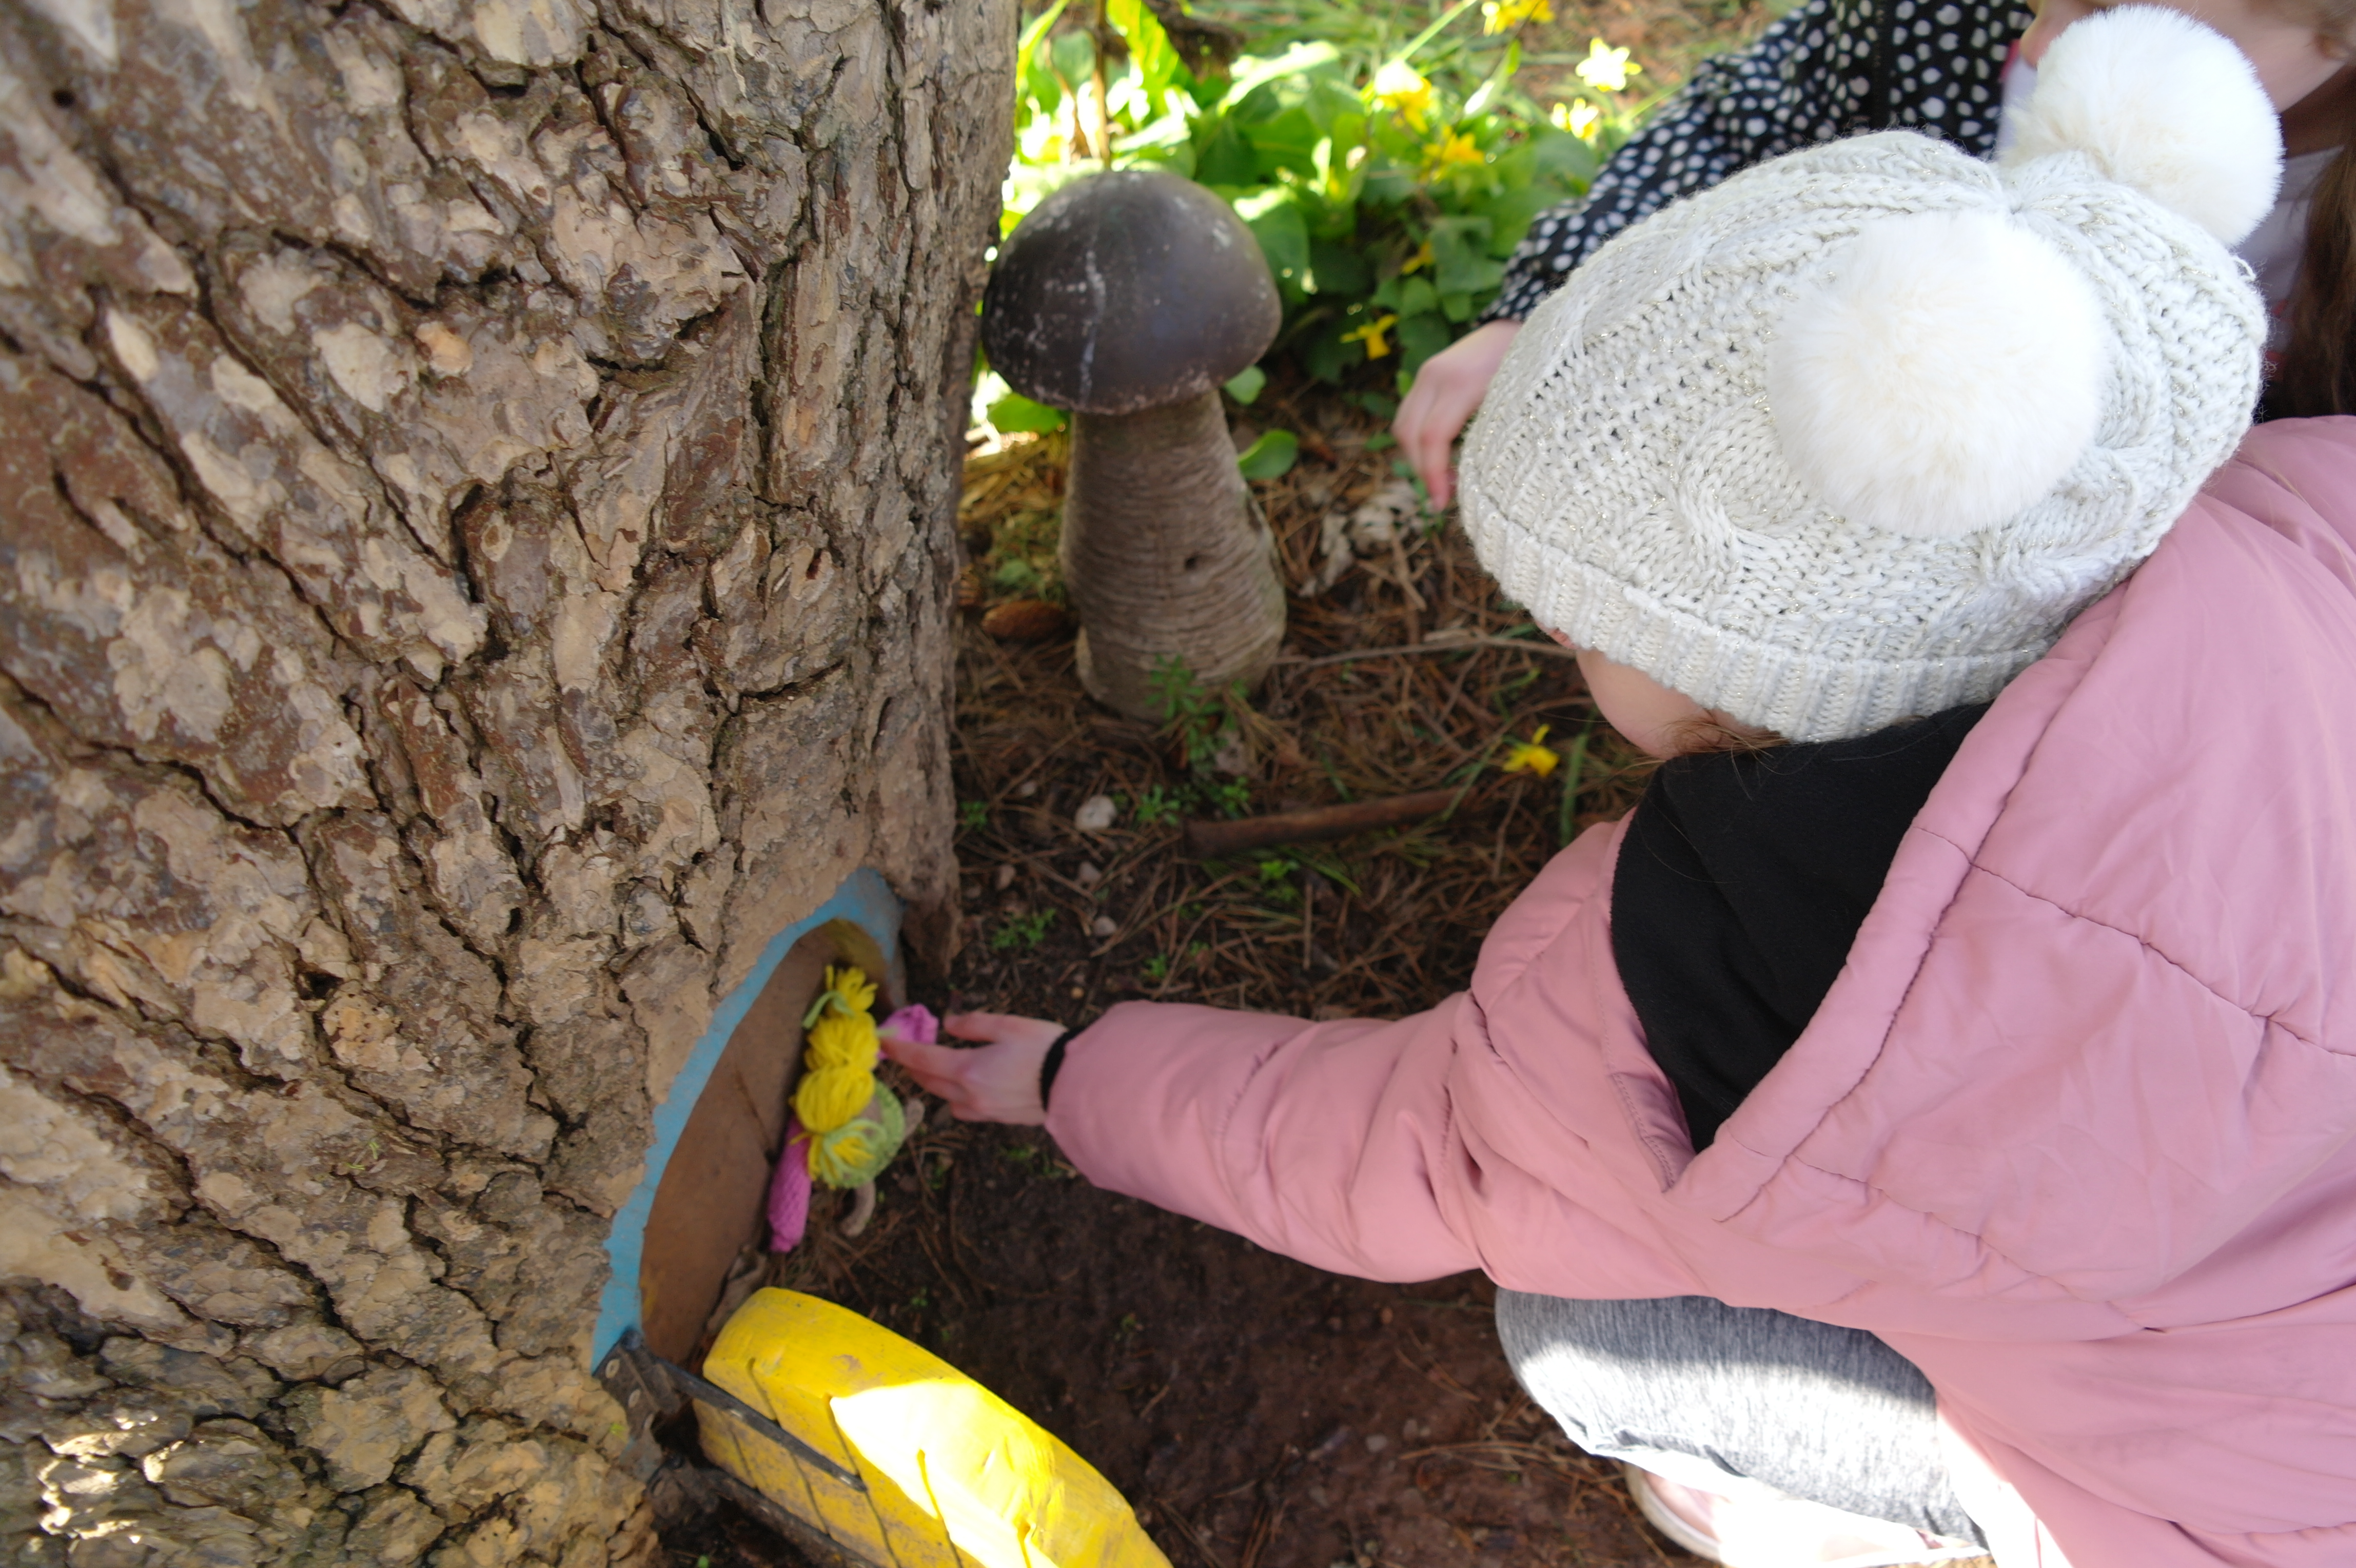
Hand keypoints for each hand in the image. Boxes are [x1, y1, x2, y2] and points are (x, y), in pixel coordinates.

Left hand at [880, 1011, 1061, 1125]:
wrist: (1077, 1085)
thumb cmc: (1045, 1049)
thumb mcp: (1009, 1025)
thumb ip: (974, 1024)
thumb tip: (948, 1025)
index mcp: (968, 1069)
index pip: (921, 1059)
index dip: (899, 1050)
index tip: (883, 1042)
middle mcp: (970, 1095)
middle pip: (929, 1083)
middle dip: (914, 1067)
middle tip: (907, 1053)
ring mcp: (985, 1110)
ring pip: (946, 1099)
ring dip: (934, 1084)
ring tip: (934, 1069)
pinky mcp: (1000, 1119)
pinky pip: (966, 1110)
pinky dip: (956, 1097)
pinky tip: (966, 1088)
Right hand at [1392, 319, 1520, 509]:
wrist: (1522, 319)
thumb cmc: (1532, 361)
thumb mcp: (1519, 400)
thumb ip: (1494, 434)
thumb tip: (1478, 481)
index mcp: (1460, 382)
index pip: (1432, 438)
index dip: (1433, 476)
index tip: (1441, 504)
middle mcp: (1434, 375)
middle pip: (1408, 434)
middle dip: (1421, 470)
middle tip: (1441, 498)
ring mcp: (1427, 372)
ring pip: (1404, 425)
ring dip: (1417, 457)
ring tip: (1443, 480)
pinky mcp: (1428, 374)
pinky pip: (1411, 414)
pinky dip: (1419, 440)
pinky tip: (1443, 456)